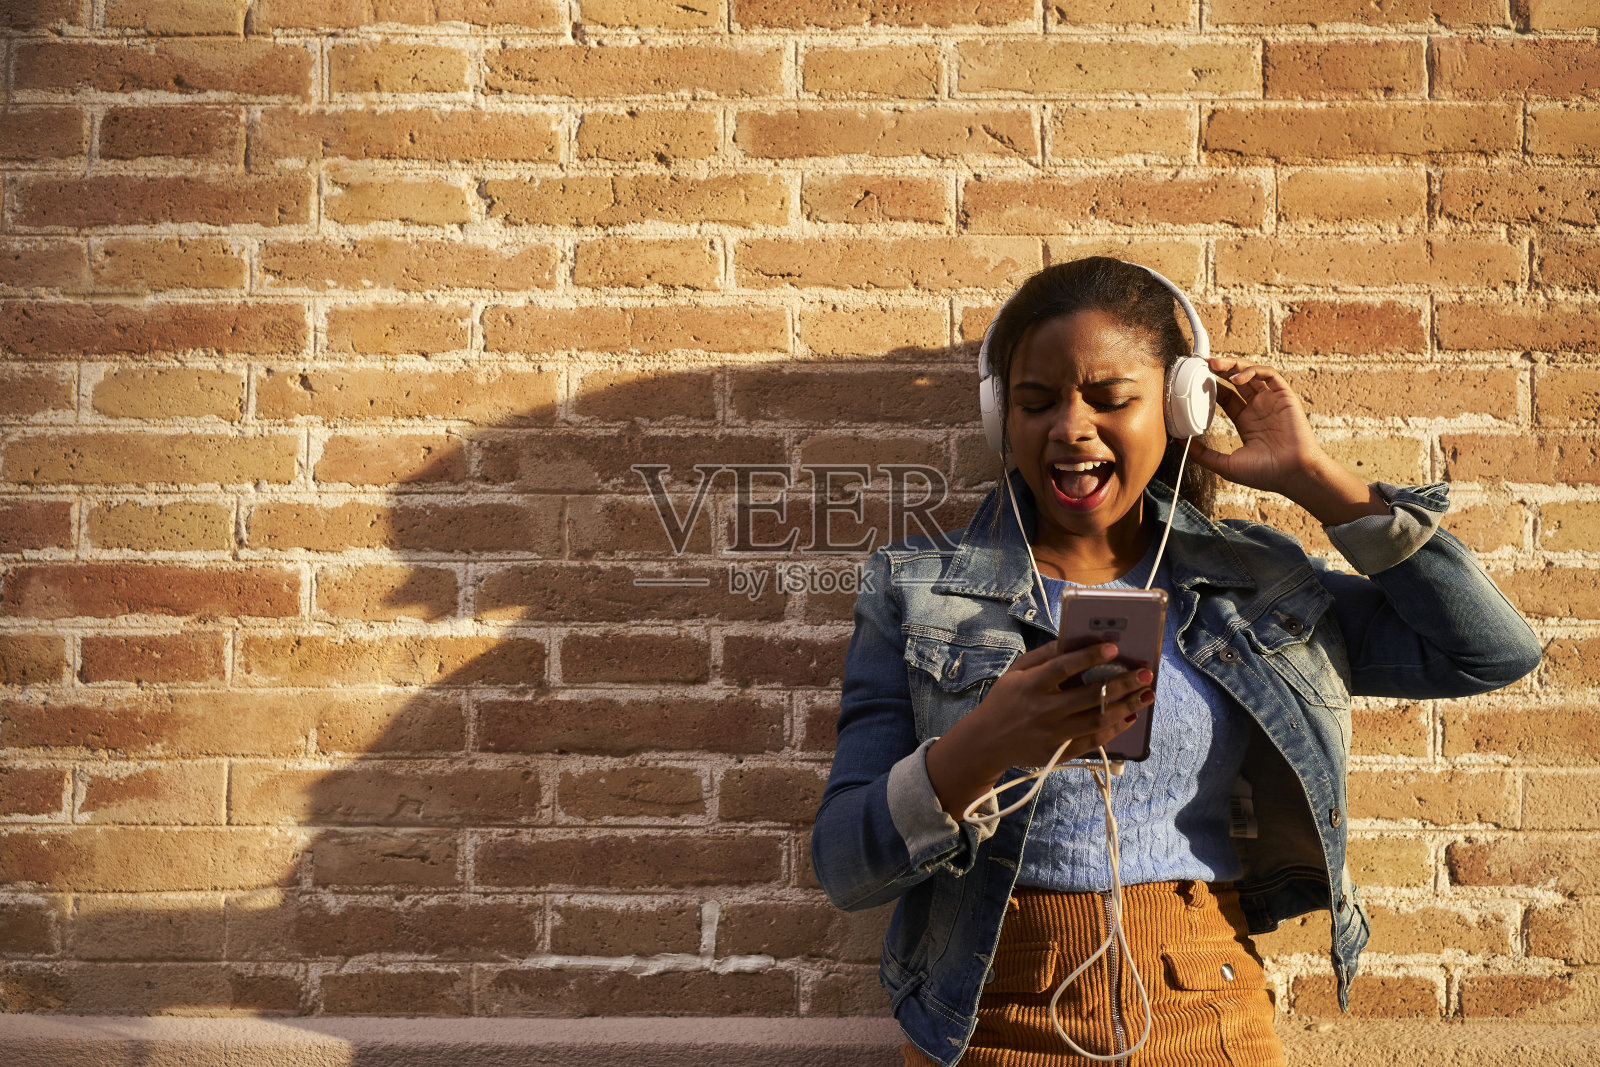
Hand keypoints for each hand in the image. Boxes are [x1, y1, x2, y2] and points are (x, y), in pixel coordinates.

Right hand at [924, 641, 1153, 819]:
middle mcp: (1045, 709)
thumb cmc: (1005, 700)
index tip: (1113, 648)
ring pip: (1098, 720)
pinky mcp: (1060, 751)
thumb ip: (1042, 656)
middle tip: (1145, 673)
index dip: (1089, 657)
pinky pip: (1094, 741)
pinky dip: (1115, 730)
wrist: (988, 742)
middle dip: (1122, 683)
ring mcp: (1054, 733)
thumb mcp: (1015, 672)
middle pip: (1090, 696)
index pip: (1064, 668)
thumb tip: (1070, 638)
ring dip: (1128, 707)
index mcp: (1032, 685)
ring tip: (1147, 695)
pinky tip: (1131, 717)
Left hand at [1189, 356, 1390, 525]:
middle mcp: (1259, 408)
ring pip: (1251, 373)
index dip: (1211, 387)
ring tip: (1214, 365)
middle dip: (1220, 370)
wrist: (1293, 474)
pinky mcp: (1285, 396)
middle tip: (1202, 365)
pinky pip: (1269, 374)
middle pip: (1237, 380)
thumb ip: (1203, 454)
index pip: (1226, 397)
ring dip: (1233, 365)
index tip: (1194, 382)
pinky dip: (1252, 371)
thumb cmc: (1266, 473)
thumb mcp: (1225, 465)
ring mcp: (1272, 401)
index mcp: (1247, 421)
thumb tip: (1180, 443)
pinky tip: (1237, 379)